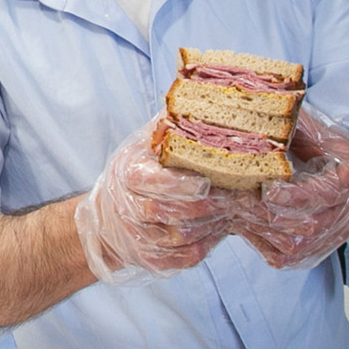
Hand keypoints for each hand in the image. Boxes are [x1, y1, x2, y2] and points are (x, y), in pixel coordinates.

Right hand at [75, 119, 251, 284]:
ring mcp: (137, 237)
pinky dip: (204, 246)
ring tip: (232, 211)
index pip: (155, 183)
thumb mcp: (149, 142)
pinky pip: (182, 259)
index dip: (183, 185)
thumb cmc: (142, 170)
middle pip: (172, 213)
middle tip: (238, 198)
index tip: (209, 182)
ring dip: (212, 226)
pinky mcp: (149, 259)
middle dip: (210, 207)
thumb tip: (203, 89)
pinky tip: (217, 230)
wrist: (109, 216)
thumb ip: (173, 123)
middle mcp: (128, 208)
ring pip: (181, 238)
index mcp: (129, 174)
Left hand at [224, 107, 348, 269]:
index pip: (321, 195)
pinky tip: (236, 219)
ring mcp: (326, 241)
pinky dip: (253, 239)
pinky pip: (276, 255)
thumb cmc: (342, 159)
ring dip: (251, 224)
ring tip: (223, 203)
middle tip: (224, 193)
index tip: (265, 188)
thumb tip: (263, 101)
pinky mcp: (308, 256)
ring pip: (284, 242)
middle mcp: (342, 217)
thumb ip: (297, 125)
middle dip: (259, 209)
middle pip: (298, 223)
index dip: (293, 195)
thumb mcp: (326, 135)